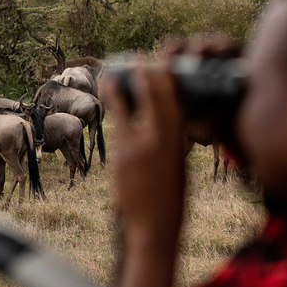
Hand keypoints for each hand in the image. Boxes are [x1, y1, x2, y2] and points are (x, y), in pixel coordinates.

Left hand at [101, 58, 186, 286]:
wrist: (154, 227)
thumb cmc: (170, 197)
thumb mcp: (179, 166)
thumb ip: (172, 142)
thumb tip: (165, 122)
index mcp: (179, 143)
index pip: (174, 102)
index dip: (166, 79)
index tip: (160, 64)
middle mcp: (160, 141)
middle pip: (153, 98)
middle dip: (144, 75)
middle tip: (137, 59)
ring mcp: (137, 148)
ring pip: (126, 110)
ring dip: (118, 89)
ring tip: (110, 75)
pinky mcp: (120, 157)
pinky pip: (115, 127)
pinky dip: (112, 111)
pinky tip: (107, 101)